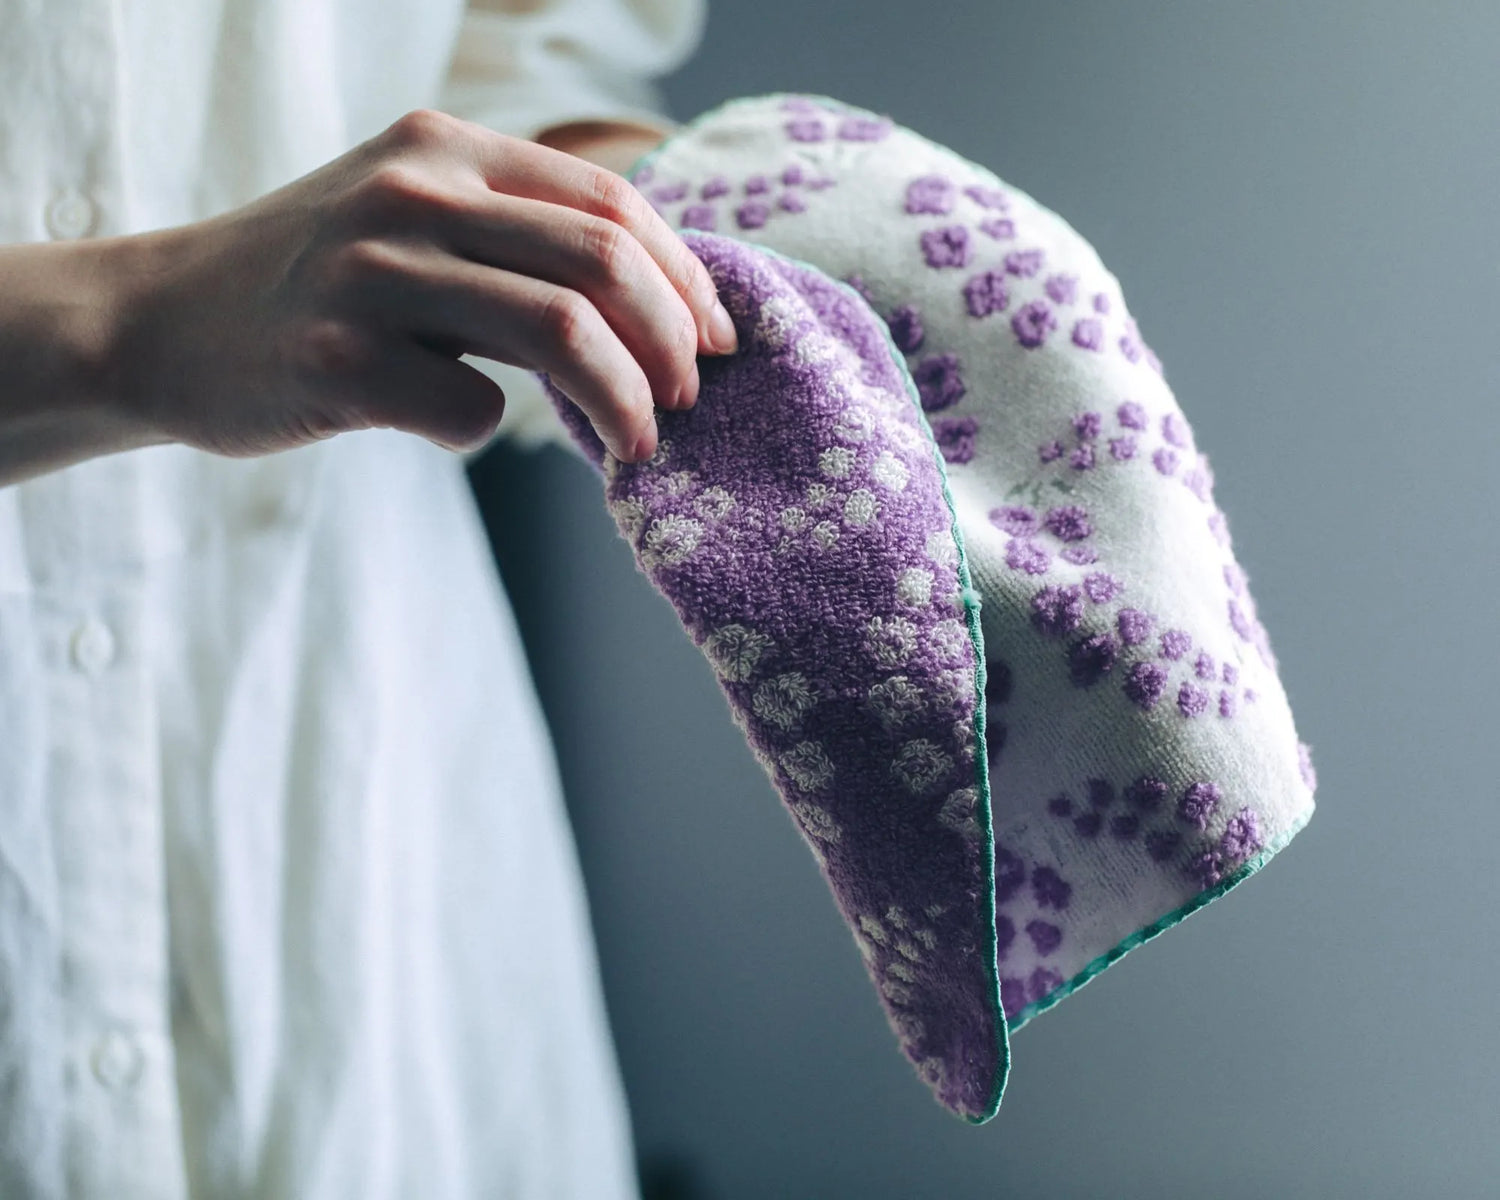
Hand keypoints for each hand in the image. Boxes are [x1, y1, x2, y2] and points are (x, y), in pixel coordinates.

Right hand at [109, 108, 738, 462]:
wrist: (156, 321)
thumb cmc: (313, 281)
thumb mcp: (409, 214)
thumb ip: (514, 235)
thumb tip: (659, 307)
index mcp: (445, 148)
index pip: (611, 203)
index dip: (686, 277)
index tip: (716, 339)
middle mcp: (410, 194)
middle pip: (604, 263)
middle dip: (673, 343)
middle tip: (688, 400)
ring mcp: (369, 276)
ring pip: (560, 333)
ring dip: (624, 402)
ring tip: (639, 444)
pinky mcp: (334, 361)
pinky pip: (469, 410)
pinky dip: (488, 430)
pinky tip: (456, 424)